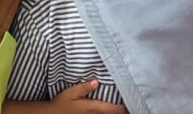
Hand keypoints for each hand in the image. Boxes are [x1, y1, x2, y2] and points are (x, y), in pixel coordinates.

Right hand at [2, 81, 126, 112]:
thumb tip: (97, 82)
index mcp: (92, 108)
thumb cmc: (61, 103)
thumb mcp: (71, 93)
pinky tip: (110, 113)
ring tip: (124, 111)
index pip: (112, 110)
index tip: (131, 104)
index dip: (123, 109)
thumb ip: (84, 87)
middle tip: (131, 108)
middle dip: (122, 113)